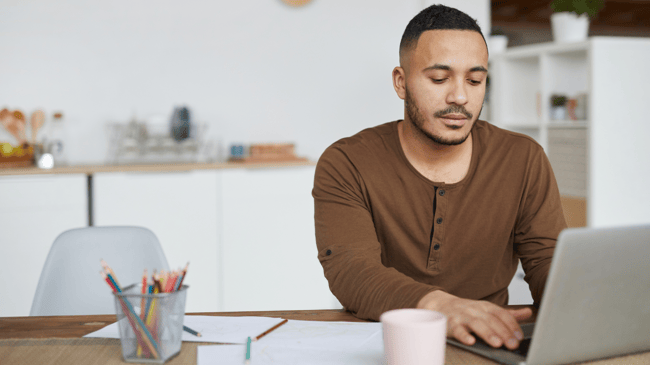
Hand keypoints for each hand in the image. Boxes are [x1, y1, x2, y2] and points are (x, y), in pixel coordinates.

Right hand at [417, 290, 531, 349]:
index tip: (519, 337)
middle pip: (491, 319)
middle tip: (512, 344)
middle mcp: (475, 310)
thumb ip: (507, 314)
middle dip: (503, 332)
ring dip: (487, 333)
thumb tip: (528, 312)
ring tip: (496, 343)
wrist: (439, 304)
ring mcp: (462, 316)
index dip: (511, 325)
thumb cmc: (466, 311)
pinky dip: (463, 335)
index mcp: (485, 307)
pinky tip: (470, 341)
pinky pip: (457, 329)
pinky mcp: (450, 323)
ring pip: (476, 323)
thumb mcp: (487, 310)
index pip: (501, 314)